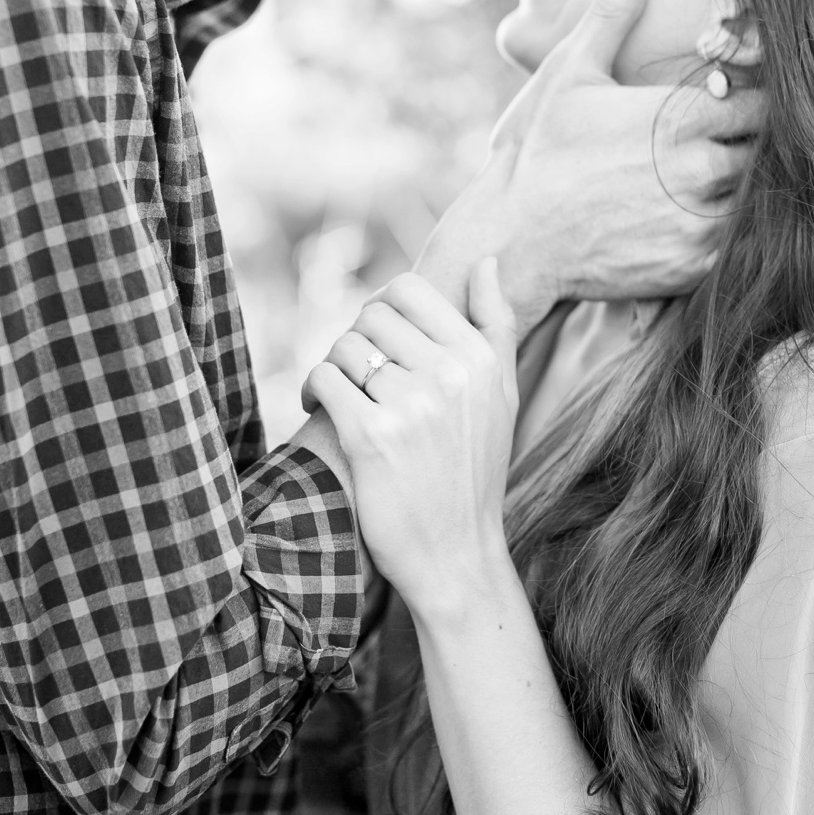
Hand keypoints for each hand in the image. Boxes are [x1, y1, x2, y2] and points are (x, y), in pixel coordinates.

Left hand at [304, 263, 517, 615]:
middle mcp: (449, 375)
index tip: (380, 341)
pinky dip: (311, 389)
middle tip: (358, 373)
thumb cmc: (474, 470)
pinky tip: (319, 406)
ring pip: (344, 346)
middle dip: (357, 340)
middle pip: (370, 316)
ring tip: (341, 392)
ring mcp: (410, 405)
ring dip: (334, 366)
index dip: (383, 309)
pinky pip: (323, 378)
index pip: (409, 289)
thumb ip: (495, 324)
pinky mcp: (370, 435)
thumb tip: (487, 260)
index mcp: (479, 359)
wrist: (456, 554)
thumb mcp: (501, 396)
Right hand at [425, 0, 763, 333]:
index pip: (766, 99)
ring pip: (765, 198)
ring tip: (722, 183)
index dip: (760, 98)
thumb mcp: (570, 73)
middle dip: (760, 144)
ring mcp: (702, 220)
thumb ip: (612, 13)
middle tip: (735, 144)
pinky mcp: (697, 263)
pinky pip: (746, 245)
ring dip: (751, 188)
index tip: (740, 102)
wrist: (512, 239)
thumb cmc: (539, 152)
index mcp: (684, 115)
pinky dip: (737, 232)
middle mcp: (704, 167)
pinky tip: (705, 221)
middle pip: (773, 149)